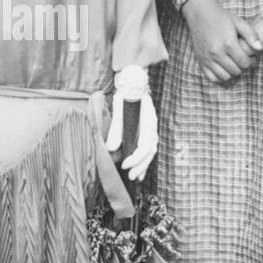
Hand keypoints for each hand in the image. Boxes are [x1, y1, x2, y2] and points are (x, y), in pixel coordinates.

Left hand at [105, 66, 158, 180]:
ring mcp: (151, 130)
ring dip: (143, 166)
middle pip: (150, 151)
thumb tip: (109, 148)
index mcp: (148, 120)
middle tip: (130, 176)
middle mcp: (152, 127)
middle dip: (140, 165)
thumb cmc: (125, 94)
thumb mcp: (118, 107)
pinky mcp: (146, 133)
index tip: (124, 164)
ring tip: (135, 178)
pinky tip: (139, 172)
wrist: (133, 84)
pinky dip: (143, 162)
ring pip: (150, 152)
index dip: (135, 157)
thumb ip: (115, 128)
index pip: (145, 144)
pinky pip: (147, 150)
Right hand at [182, 0, 258, 83]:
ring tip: (234, 65)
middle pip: (236, 71)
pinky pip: (212, 78)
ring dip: (232, 73)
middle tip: (243, 60)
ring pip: (225, 77)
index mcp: (228, 43)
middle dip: (243, 68)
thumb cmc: (221, 17)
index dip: (251, 62)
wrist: (200, 14)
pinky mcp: (201, 61)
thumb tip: (260, 48)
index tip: (251, 58)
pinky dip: (220, 77)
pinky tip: (224, 70)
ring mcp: (208, 58)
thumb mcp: (238, 22)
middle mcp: (217, 53)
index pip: (245, 63)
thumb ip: (251, 35)